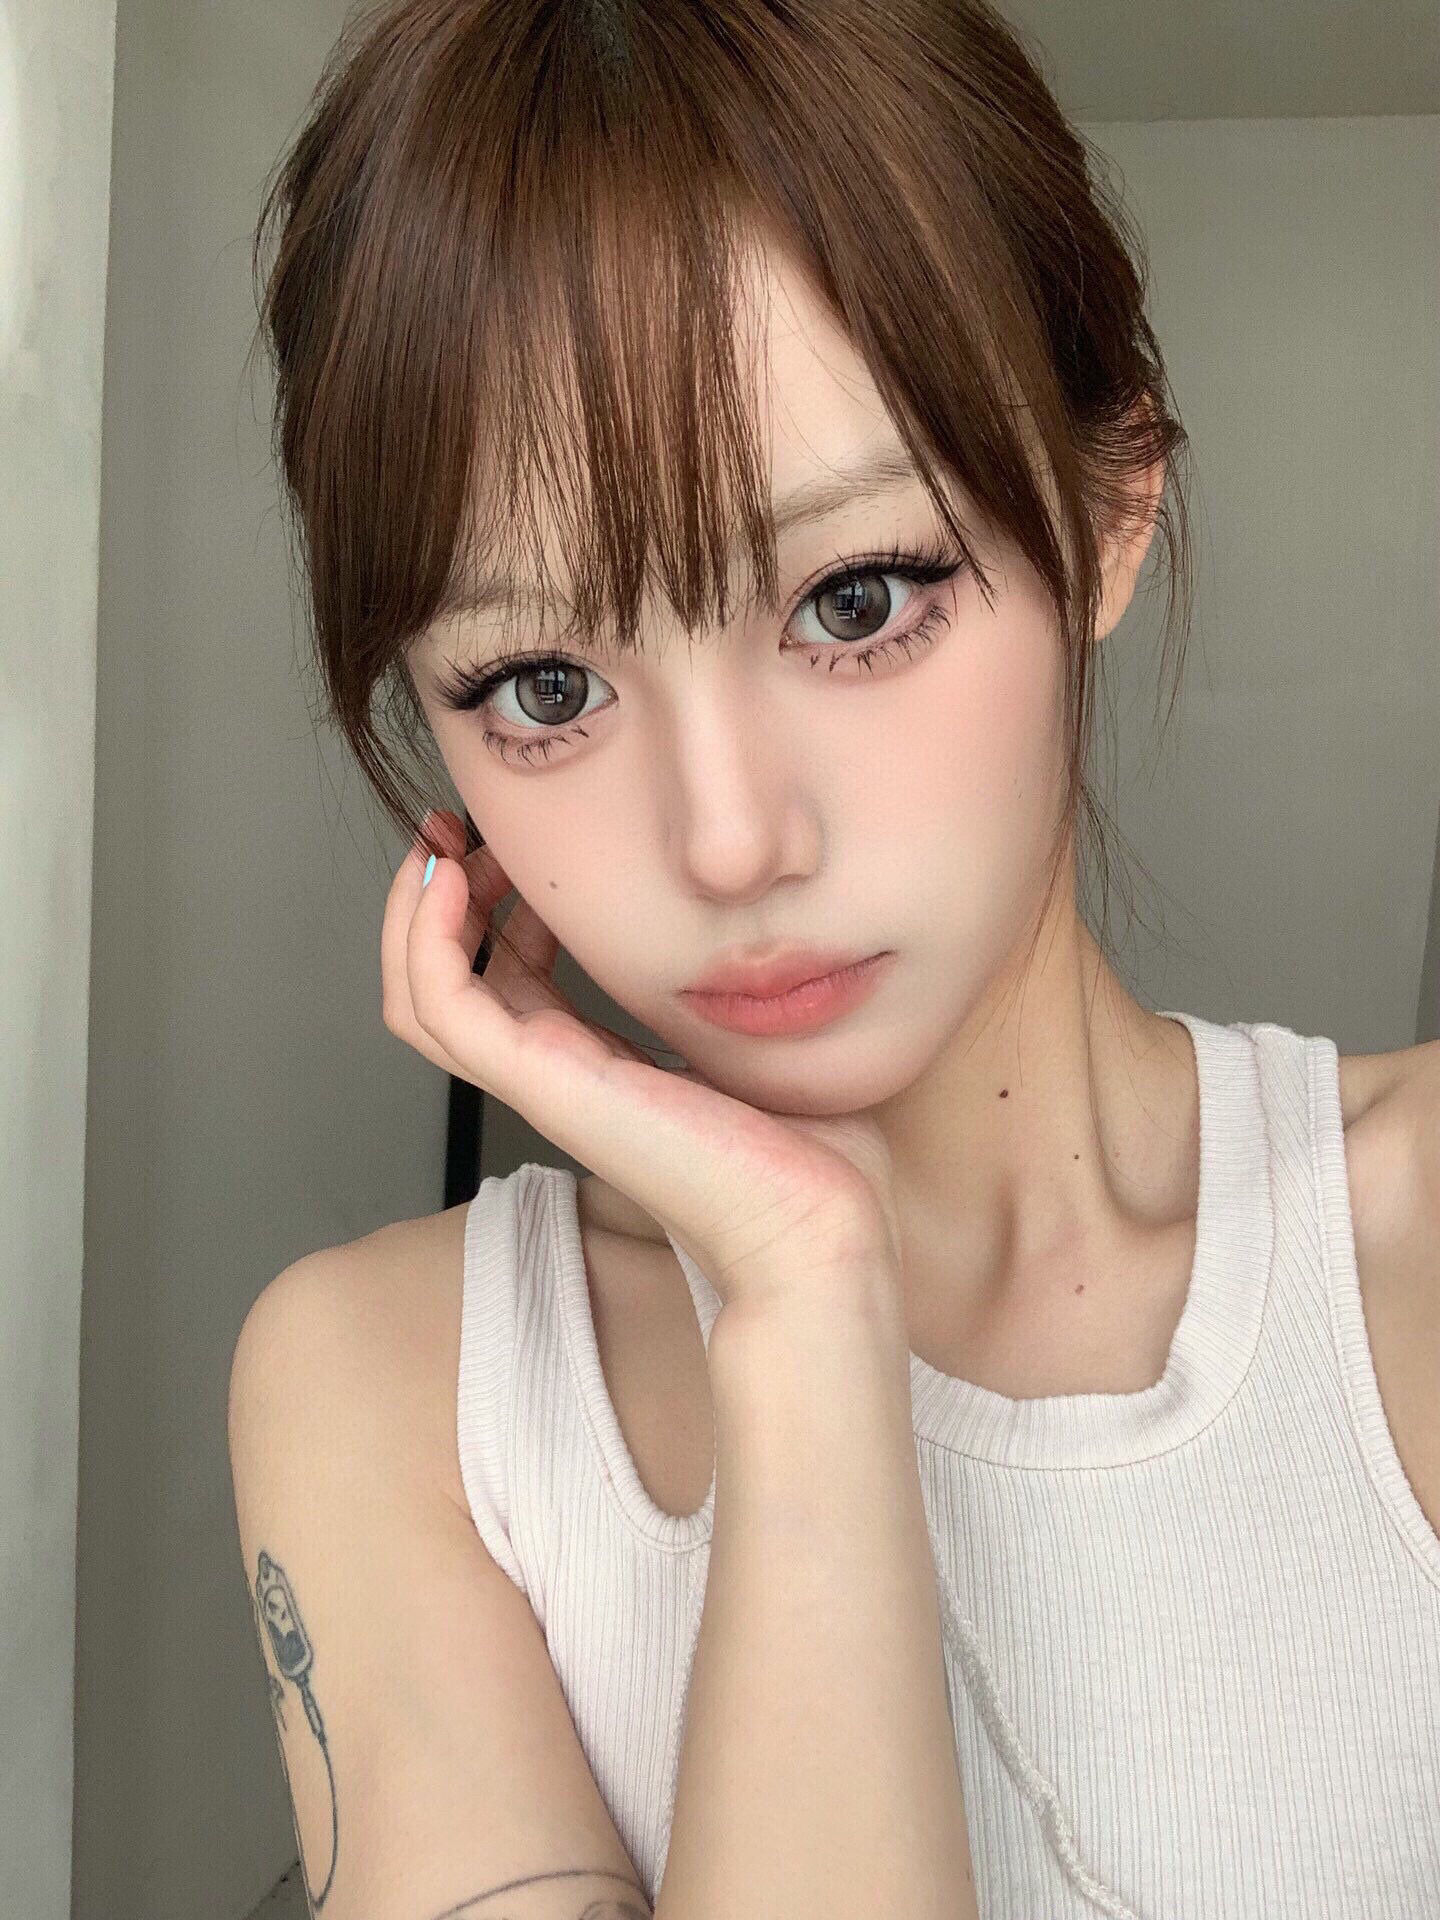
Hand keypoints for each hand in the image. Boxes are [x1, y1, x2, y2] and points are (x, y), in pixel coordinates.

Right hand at [381, 811, 903, 1316]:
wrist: (818, 1225)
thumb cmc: (811, 1151)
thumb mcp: (757, 1038)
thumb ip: (730, 989)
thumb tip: (748, 929)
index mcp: (601, 1064)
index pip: (508, 976)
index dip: (498, 903)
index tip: (516, 846)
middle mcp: (560, 1070)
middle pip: (450, 982)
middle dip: (444, 892)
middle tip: (457, 828)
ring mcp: (544, 1078)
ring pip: (422, 995)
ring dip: (416, 908)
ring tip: (442, 844)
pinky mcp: (543, 1080)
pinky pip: (442, 1004)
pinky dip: (423, 936)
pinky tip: (445, 875)